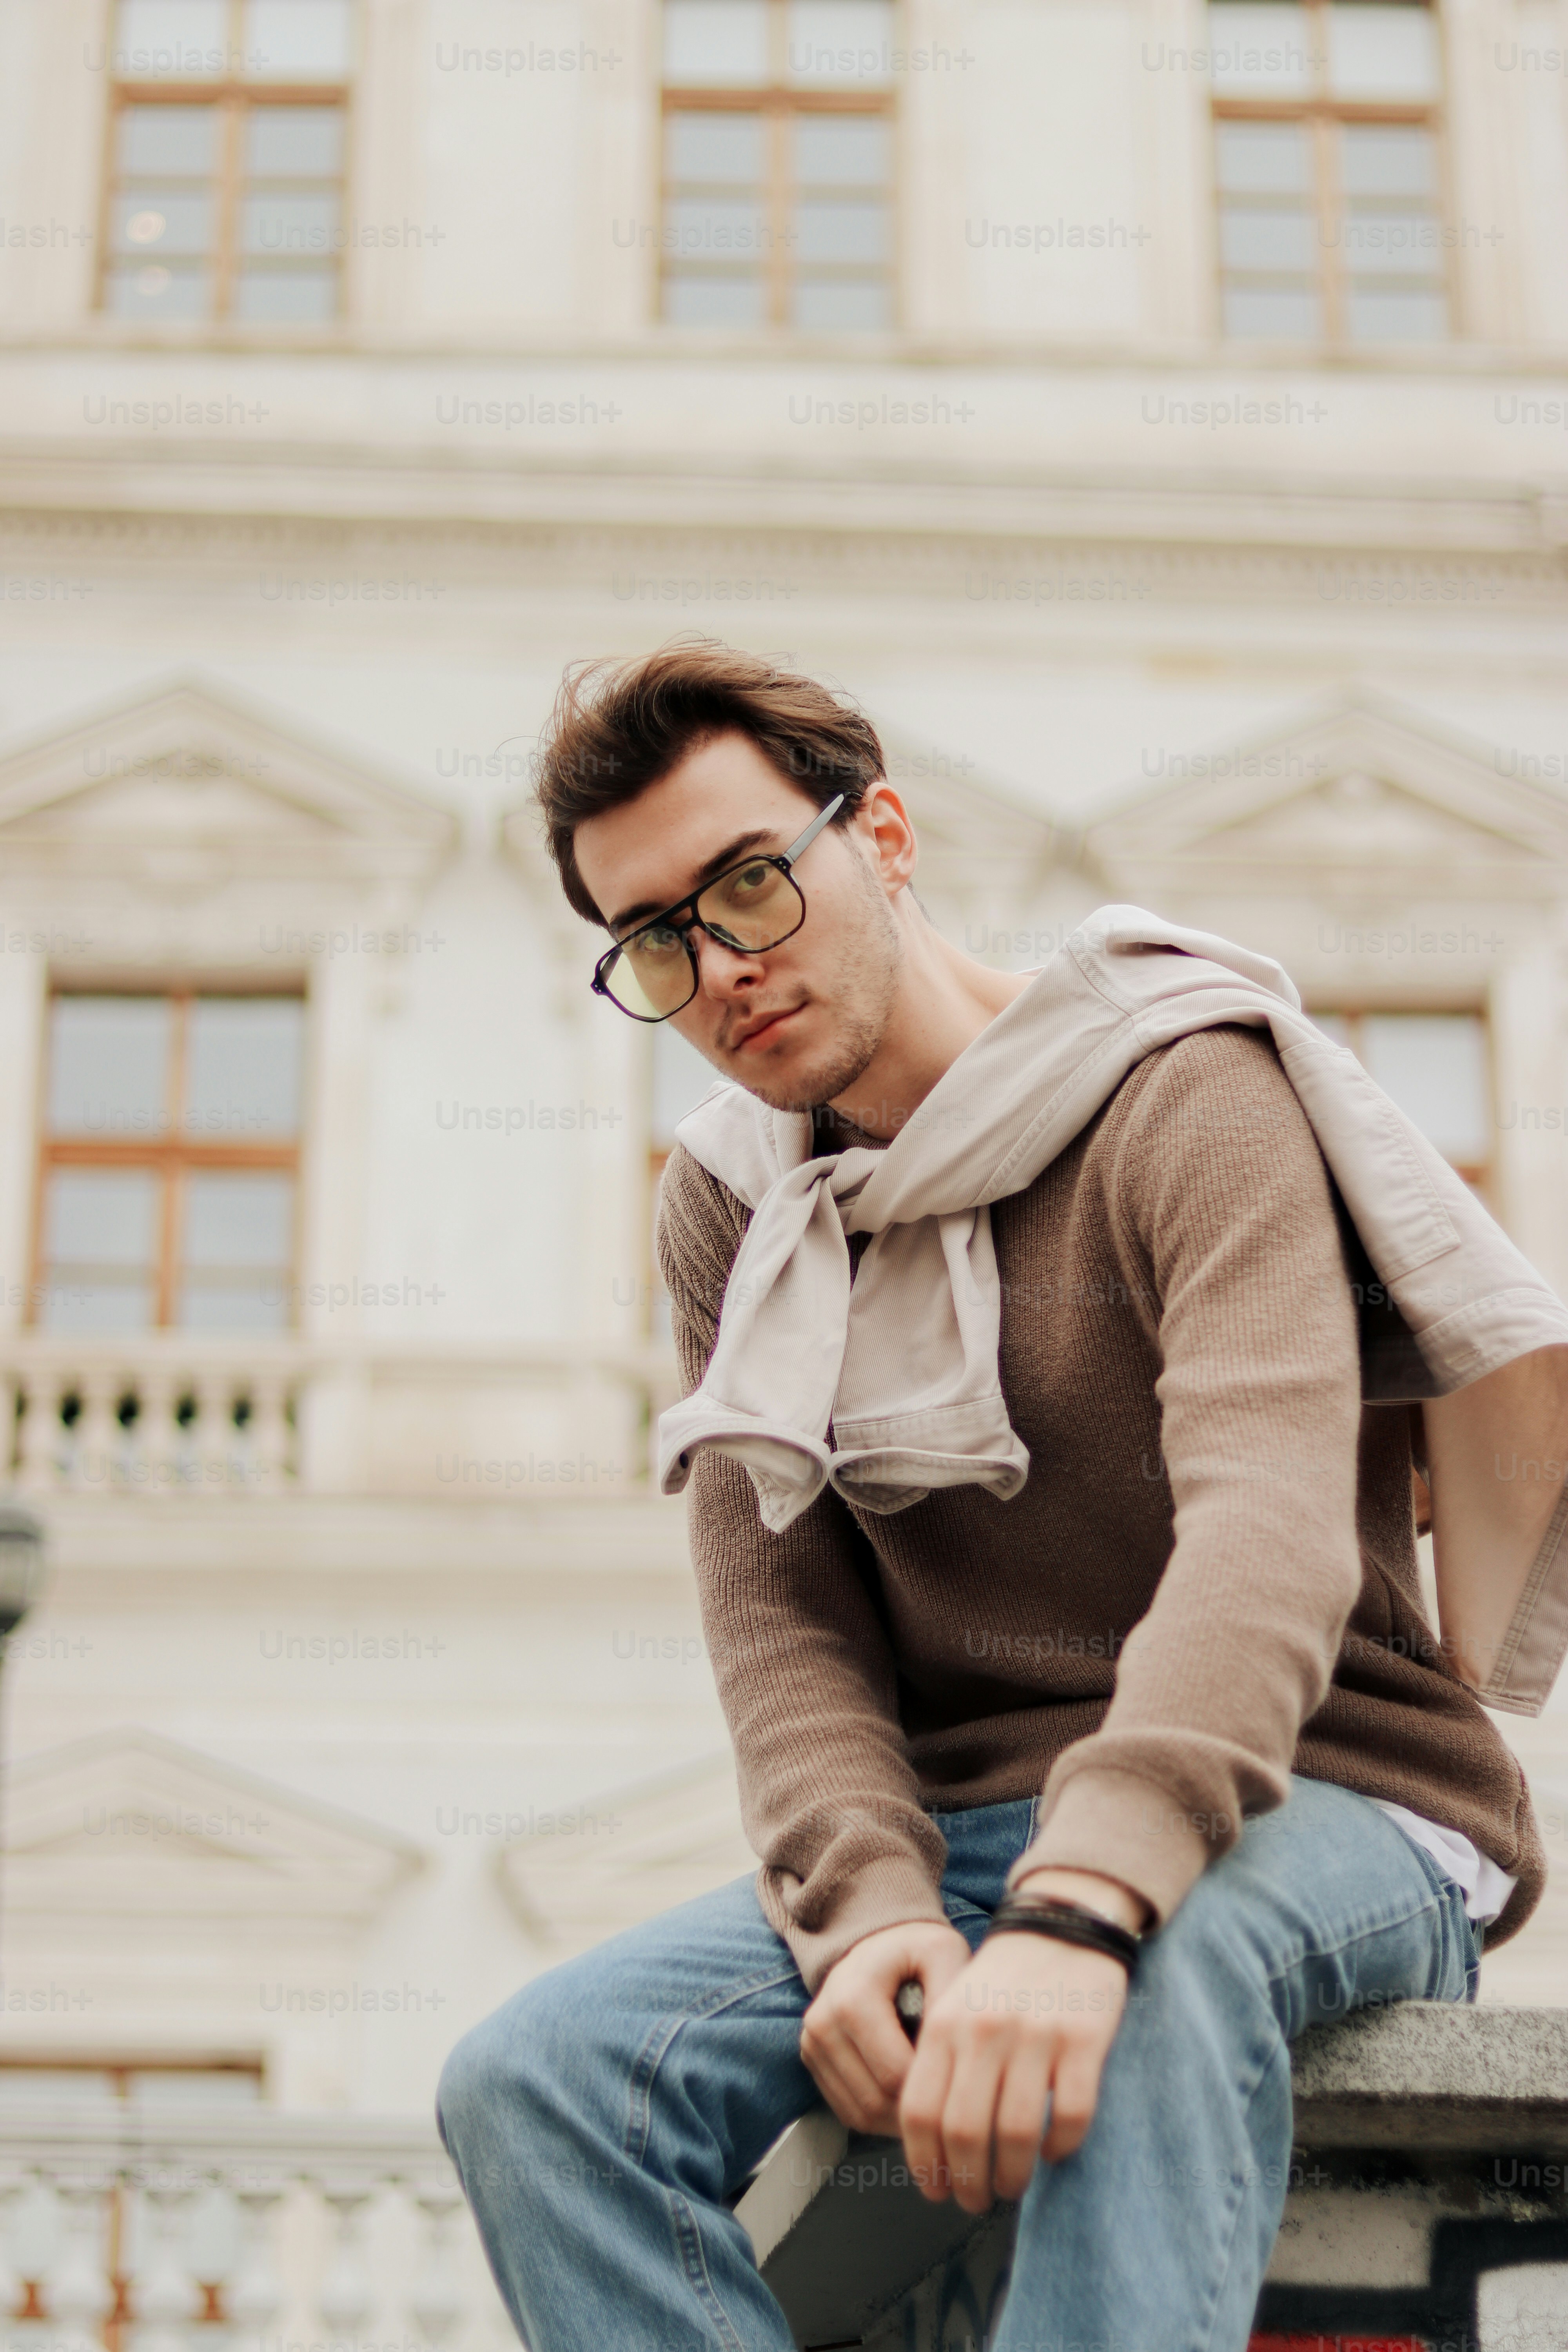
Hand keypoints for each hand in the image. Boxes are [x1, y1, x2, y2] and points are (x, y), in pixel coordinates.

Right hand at [800, 1917, 972, 2136]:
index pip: (894, 2074)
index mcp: (853, 1997)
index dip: (932, 2090)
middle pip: (875, 2099)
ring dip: (899, 2121)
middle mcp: (823, 2022)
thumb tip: (954, 2051)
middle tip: (952, 2102)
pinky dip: (879, 2117)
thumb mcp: (943, 1953)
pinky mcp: (812, 2058)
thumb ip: (951, 1995)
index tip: (961, 2083)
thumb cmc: (915, 1950)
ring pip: (859, 2113)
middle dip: (917, 2111)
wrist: (877, 1943)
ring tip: (933, 2104)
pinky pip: (847, 2110)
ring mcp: (812, 2042)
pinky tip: (906, 2101)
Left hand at [898, 1869, 1142, 2214]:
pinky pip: (1071, 2115)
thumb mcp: (956, 2008)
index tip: (935, 2190)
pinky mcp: (1083, 2040)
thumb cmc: (1005, 1981)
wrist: (1063, 1925)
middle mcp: (985, 2031)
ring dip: (1013, 2176)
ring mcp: (1036, 2035)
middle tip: (975, 2201)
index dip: (923, 2163)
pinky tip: (1055, 2152)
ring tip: (1012, 2187)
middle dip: (967, 2182)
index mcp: (946, 2025)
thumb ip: (941, 2066)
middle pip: (965, 2132)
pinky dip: (1061, 2147)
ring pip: (1017, 2133)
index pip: (920, 2111)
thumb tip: (934, 2146)